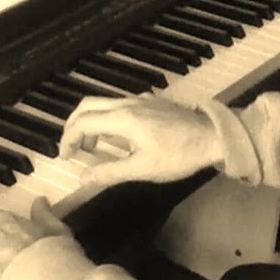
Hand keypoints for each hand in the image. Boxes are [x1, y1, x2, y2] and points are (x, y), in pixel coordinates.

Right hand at [60, 94, 222, 187]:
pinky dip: (107, 119)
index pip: (83, 123)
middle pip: (87, 106)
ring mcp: (140, 100)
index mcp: (122, 119)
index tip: (65, 156)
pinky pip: (119, 106)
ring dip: (91, 122)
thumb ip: (110, 173)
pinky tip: (117, 137)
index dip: (68, 140)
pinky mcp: (151, 103)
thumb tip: (83, 178)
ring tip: (93, 147)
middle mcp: (127, 104)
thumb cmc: (180, 155)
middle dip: (73, 125)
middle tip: (71, 147)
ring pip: (103, 104)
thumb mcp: (143, 169)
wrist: (214, 137)